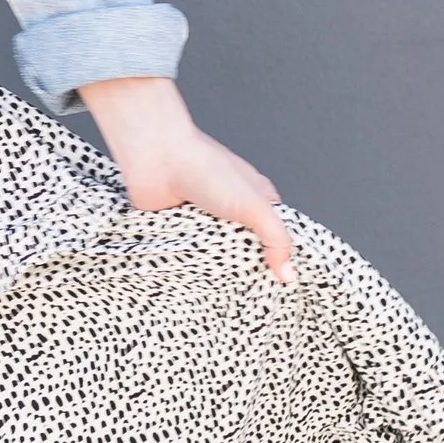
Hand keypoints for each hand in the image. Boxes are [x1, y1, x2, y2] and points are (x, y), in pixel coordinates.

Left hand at [77, 76, 295, 282]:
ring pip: (214, 260)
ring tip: (211, 270)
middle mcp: (230, 214)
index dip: (276, 261)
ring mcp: (203, 225)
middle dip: (241, 267)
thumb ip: (276, 239)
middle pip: (244, 255)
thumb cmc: (205, 168)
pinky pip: (187, 259)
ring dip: (212, 265)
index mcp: (255, 203)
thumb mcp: (254, 205)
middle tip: (242, 285)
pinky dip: (187, 261)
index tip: (278, 284)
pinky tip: (188, 266)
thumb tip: (288, 273)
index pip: (274, 240)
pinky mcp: (178, 233)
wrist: (155, 157)